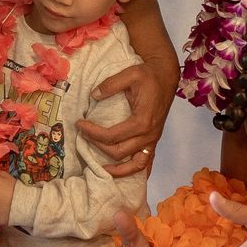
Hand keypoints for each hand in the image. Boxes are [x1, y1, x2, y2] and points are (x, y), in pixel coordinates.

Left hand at [78, 61, 169, 175]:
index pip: (112, 136)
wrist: (166, 77)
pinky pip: (147, 162)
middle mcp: (148, 135)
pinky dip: (136, 171)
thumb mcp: (130, 74)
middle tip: (84, 136)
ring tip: (101, 169)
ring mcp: (153, 140)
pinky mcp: (154, 140)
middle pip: (119, 152)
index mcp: (142, 121)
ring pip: (135, 165)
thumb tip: (94, 95)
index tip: (80, 125)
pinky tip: (124, 173)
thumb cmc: (148, 76)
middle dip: (98, 146)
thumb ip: (111, 84)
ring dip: (118, 170)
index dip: (92, 133)